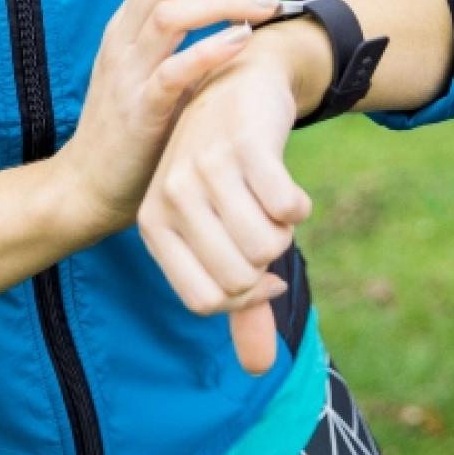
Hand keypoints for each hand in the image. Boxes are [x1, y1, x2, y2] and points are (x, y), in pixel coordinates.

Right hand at [51, 0, 278, 238]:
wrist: (86, 188)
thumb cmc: (130, 131)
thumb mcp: (149, 75)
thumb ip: (181, 45)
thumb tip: (234, 14)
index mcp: (124, 27)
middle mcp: (123, 41)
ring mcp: (128, 74)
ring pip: (170, 13)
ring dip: (224, 2)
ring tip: (266, 7)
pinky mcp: (141, 111)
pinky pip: (174, 70)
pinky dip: (211, 50)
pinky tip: (242, 43)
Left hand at [137, 26, 320, 374]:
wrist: (241, 85)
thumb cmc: (228, 170)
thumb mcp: (222, 233)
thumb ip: (241, 305)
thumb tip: (260, 369)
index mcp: (154, 224)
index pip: (203, 300)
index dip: (244, 295)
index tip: (260, 271)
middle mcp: (170, 197)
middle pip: (238, 277)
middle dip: (268, 262)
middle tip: (261, 223)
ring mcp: (204, 168)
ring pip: (267, 246)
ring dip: (283, 231)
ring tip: (268, 199)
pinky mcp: (244, 145)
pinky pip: (287, 210)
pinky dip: (299, 206)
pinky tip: (286, 185)